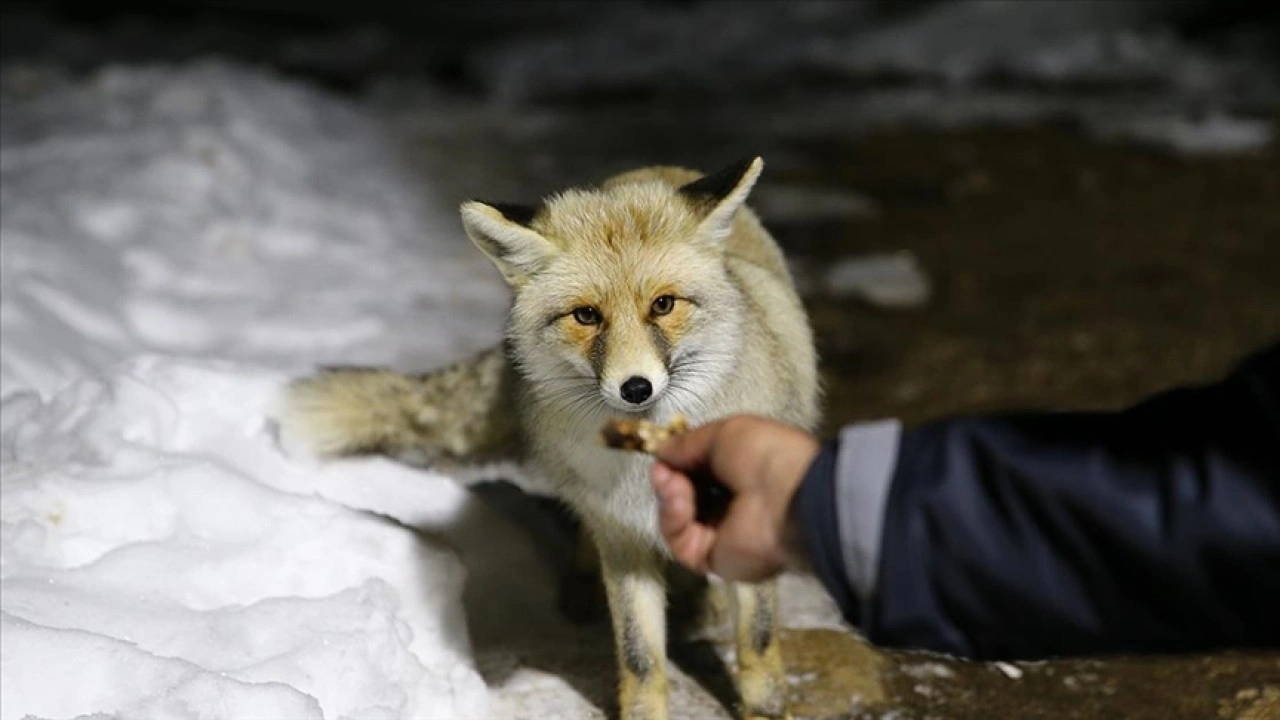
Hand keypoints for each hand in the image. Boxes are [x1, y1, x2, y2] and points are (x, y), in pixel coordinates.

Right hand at [650, 415, 819, 581]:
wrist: (789, 497)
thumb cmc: (764, 456)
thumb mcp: (724, 433)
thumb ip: (688, 444)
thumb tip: (662, 452)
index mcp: (742, 473)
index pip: (699, 472)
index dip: (679, 462)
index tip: (665, 454)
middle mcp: (732, 504)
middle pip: (684, 495)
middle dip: (669, 479)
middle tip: (663, 470)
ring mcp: (721, 534)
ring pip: (677, 518)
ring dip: (669, 496)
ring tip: (673, 482)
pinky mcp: (711, 559)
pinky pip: (680, 540)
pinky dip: (672, 517)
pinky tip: (677, 498)